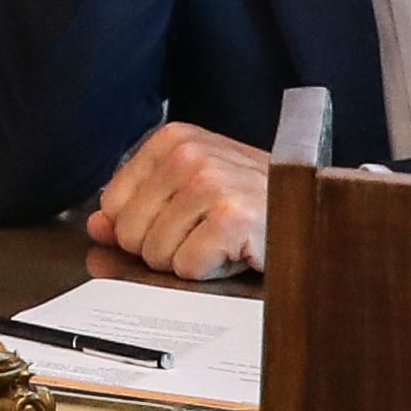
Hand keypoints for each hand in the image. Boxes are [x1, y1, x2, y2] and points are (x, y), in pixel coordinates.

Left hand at [85, 122, 271, 280]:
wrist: (313, 213)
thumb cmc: (251, 204)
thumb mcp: (189, 194)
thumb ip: (136, 207)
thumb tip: (96, 226)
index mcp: (173, 139)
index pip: (112, 205)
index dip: (142, 227)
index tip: (182, 220)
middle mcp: (189, 153)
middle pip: (129, 232)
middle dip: (164, 247)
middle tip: (205, 234)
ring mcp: (212, 182)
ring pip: (156, 253)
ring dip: (189, 260)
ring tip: (224, 240)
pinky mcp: (232, 216)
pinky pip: (188, 266)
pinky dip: (210, 271)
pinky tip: (236, 252)